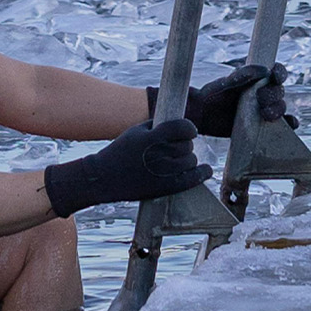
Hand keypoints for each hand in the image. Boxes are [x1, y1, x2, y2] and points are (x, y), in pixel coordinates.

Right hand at [42, 118, 210, 217]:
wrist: (104, 178)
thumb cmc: (120, 152)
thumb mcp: (135, 131)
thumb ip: (156, 126)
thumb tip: (178, 123)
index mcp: (152, 138)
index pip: (183, 128)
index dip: (189, 128)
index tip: (189, 131)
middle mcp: (160, 154)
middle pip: (187, 146)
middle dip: (184, 145)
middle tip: (176, 148)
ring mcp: (165, 172)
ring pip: (191, 161)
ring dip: (188, 159)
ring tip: (178, 161)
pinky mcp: (167, 187)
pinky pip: (193, 178)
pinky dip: (202, 173)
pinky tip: (205, 170)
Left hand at [148, 63, 295, 137]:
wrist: (202, 116)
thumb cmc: (212, 95)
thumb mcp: (225, 83)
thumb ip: (242, 75)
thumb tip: (263, 69)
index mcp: (256, 79)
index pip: (275, 73)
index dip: (280, 73)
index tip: (275, 77)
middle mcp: (263, 93)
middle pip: (279, 92)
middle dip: (274, 95)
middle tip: (260, 100)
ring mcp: (264, 109)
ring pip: (281, 107)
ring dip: (278, 110)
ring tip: (265, 115)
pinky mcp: (263, 125)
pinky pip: (282, 124)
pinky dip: (289, 124)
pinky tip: (289, 125)